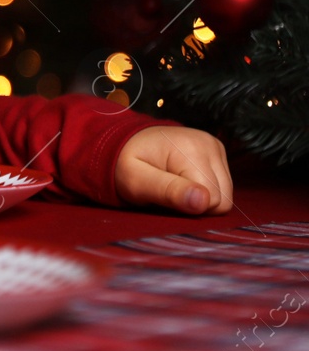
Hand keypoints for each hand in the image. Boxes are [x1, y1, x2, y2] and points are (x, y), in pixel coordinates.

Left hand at [114, 126, 232, 214]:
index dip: (188, 207)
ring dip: (202, 198)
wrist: (125, 143)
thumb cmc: (126, 164)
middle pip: (222, 199)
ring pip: (225, 194)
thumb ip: (168, 192)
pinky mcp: (217, 152)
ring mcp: (215, 146)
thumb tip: (203, 201)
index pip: (211, 200)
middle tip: (168, 192)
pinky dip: (205, 190)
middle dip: (197, 204)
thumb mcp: (136, 181)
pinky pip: (223, 185)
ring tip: (174, 185)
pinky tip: (184, 180)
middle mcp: (209, 144)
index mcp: (191, 148)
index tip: (164, 194)